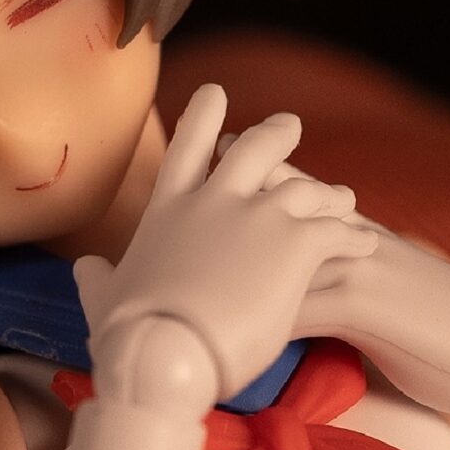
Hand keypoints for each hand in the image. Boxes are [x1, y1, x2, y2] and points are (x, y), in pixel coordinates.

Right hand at [74, 84, 376, 405]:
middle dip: (276, 133)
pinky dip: (351, 236)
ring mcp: (258, 217)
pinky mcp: (295, 245)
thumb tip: (84, 268)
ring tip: (345, 200)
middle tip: (290, 126)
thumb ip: (97, 277)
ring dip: (327, 193)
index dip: (203, 117)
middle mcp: (215, 200)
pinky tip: (364, 243)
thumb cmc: (128, 336)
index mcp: (169, 209)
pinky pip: (335, 231)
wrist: (166, 355)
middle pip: (254, 149)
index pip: (187, 148)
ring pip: (305, 189)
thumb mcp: (102, 298)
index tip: (216, 93)